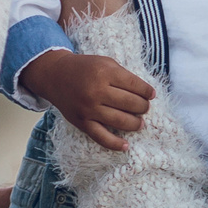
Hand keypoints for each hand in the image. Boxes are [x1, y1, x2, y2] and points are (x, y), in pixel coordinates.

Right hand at [20, 50, 152, 151]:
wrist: (55, 75)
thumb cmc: (85, 68)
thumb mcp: (105, 62)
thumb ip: (124, 75)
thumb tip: (146, 94)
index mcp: (104, 73)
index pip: (135, 85)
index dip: (147, 91)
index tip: (152, 95)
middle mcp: (96, 91)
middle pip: (131, 103)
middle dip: (143, 107)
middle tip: (144, 108)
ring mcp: (89, 108)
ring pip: (121, 121)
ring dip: (136, 124)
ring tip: (140, 123)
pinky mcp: (82, 122)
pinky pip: (101, 137)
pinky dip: (115, 144)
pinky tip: (126, 145)